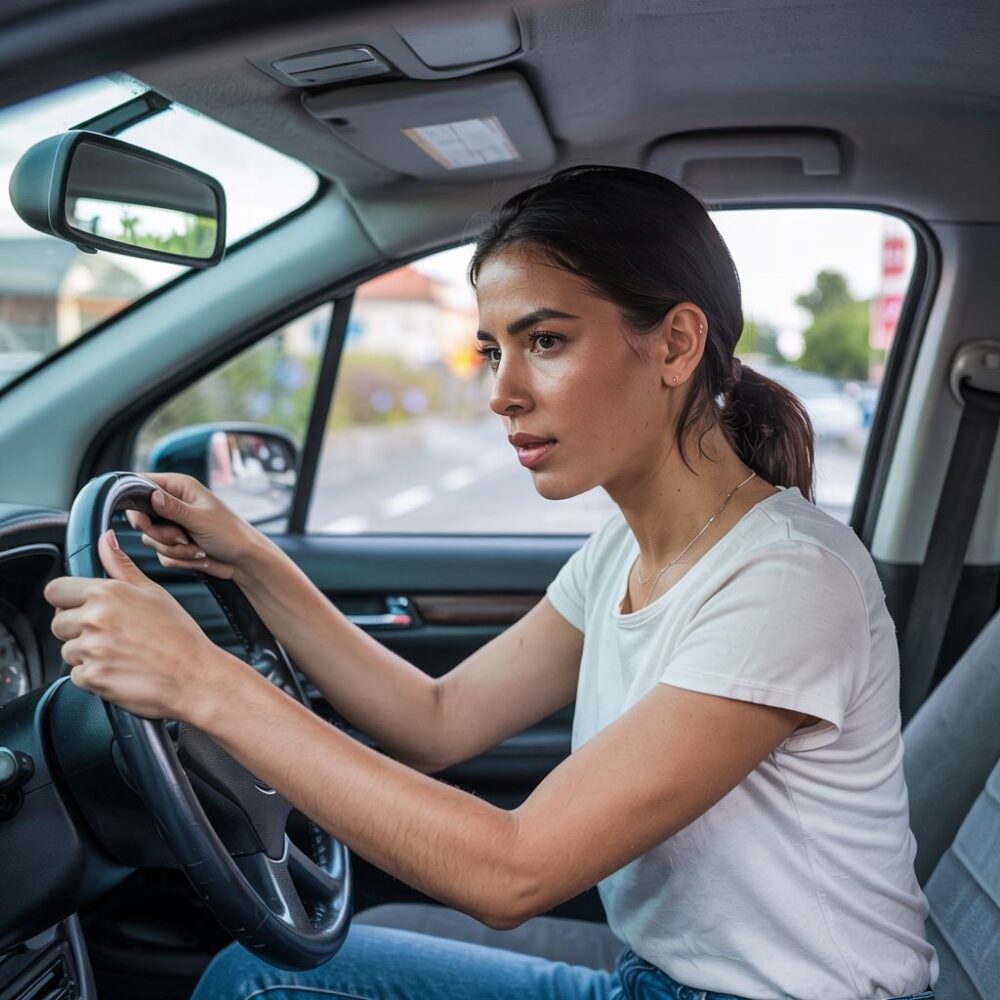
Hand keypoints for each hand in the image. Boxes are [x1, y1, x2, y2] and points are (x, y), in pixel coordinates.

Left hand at [45, 528, 242, 722]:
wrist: (194, 675)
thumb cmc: (179, 635)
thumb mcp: (153, 592)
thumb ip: (121, 566)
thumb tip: (106, 540)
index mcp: (106, 593)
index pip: (55, 590)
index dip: (66, 600)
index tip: (80, 607)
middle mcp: (94, 619)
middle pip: (58, 623)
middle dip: (77, 630)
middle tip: (110, 634)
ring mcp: (91, 650)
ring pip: (67, 651)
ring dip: (87, 654)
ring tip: (120, 653)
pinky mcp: (92, 678)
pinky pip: (77, 676)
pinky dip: (94, 676)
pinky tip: (119, 670)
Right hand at [125, 472, 261, 580]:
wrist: (244, 561)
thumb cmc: (230, 534)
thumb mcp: (201, 519)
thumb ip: (173, 508)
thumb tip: (150, 495)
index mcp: (180, 487)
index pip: (141, 484)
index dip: (134, 502)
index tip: (141, 522)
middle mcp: (173, 504)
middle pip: (141, 517)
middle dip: (160, 533)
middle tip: (180, 537)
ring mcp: (173, 525)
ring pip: (150, 539)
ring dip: (174, 549)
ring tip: (197, 548)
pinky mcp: (175, 544)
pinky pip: (161, 555)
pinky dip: (180, 559)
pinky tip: (199, 556)